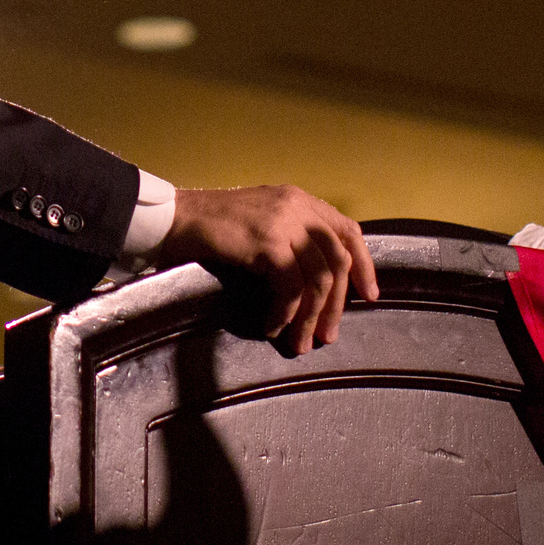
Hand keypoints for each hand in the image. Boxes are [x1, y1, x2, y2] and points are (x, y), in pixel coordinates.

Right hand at [157, 186, 377, 353]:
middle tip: (327, 337)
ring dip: (311, 317)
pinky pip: (291, 287)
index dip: (364, 265)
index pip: (348, 231)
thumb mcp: (263, 222)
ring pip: (319, 278)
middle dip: (336, 304)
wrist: (174, 218)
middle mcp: (298, 207)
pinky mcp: (267, 242)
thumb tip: (319, 284)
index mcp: (301, 200)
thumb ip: (292, 238)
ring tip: (299, 343)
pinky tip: (272, 327)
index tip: (369, 297)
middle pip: (338, 259)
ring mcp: (284, 222)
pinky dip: (286, 313)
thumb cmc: (213, 228)